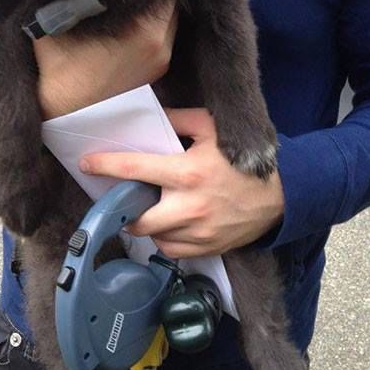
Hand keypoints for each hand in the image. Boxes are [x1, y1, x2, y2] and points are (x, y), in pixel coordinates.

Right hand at [33, 0, 176, 118]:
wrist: (65, 116)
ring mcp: (163, 57)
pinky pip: (163, 35)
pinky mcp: (158, 70)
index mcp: (145, 27)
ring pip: (168, 17)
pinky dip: (153, 25)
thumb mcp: (55, 22)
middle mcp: (161, 41)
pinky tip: (132, 20)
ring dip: (154, 6)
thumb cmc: (58, 69)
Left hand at [79, 108, 283, 255]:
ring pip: (153, 238)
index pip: (134, 169)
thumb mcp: (212, 128)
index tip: (85, 163)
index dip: (105, 165)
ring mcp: (199, 232)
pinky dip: (164, 240)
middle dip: (123, 210)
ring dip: (145, 225)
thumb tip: (150, 119)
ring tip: (149, 210)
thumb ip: (178, 120)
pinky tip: (169, 226)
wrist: (284, 194)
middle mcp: (189, 206)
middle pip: (137, 218)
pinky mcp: (208, 248)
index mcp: (186, 172)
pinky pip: (172, 251)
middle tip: (121, 200)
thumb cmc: (243, 159)